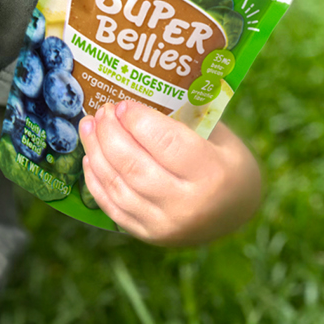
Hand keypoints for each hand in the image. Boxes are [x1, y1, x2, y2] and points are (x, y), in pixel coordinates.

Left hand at [79, 106, 261, 245]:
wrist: (235, 215)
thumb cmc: (228, 166)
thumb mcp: (222, 139)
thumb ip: (189, 118)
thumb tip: (146, 88)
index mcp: (212, 174)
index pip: (166, 143)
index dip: (138, 121)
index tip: (123, 103)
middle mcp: (187, 204)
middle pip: (134, 165)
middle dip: (110, 133)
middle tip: (102, 111)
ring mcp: (165, 224)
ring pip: (117, 185)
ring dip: (95, 152)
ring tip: (89, 126)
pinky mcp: (147, 235)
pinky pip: (111, 206)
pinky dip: (95, 179)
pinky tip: (90, 157)